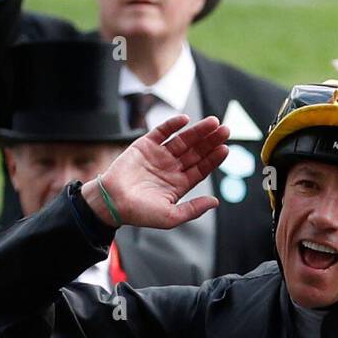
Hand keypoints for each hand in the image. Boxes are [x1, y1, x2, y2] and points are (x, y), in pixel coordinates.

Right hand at [86, 114, 229, 229]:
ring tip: (213, 122)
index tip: (225, 148)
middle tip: (225, 130)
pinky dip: (172, 124)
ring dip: (198, 131)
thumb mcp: (171, 217)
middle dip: (210, 141)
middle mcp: (171, 168)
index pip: (201, 169)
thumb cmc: (139, 213)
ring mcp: (159, 156)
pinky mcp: (144, 145)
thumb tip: (215, 202)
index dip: (213, 159)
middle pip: (196, 152)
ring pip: (183, 140)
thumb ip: (193, 209)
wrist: (111, 202)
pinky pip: (161, 132)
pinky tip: (185, 120)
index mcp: (179, 185)